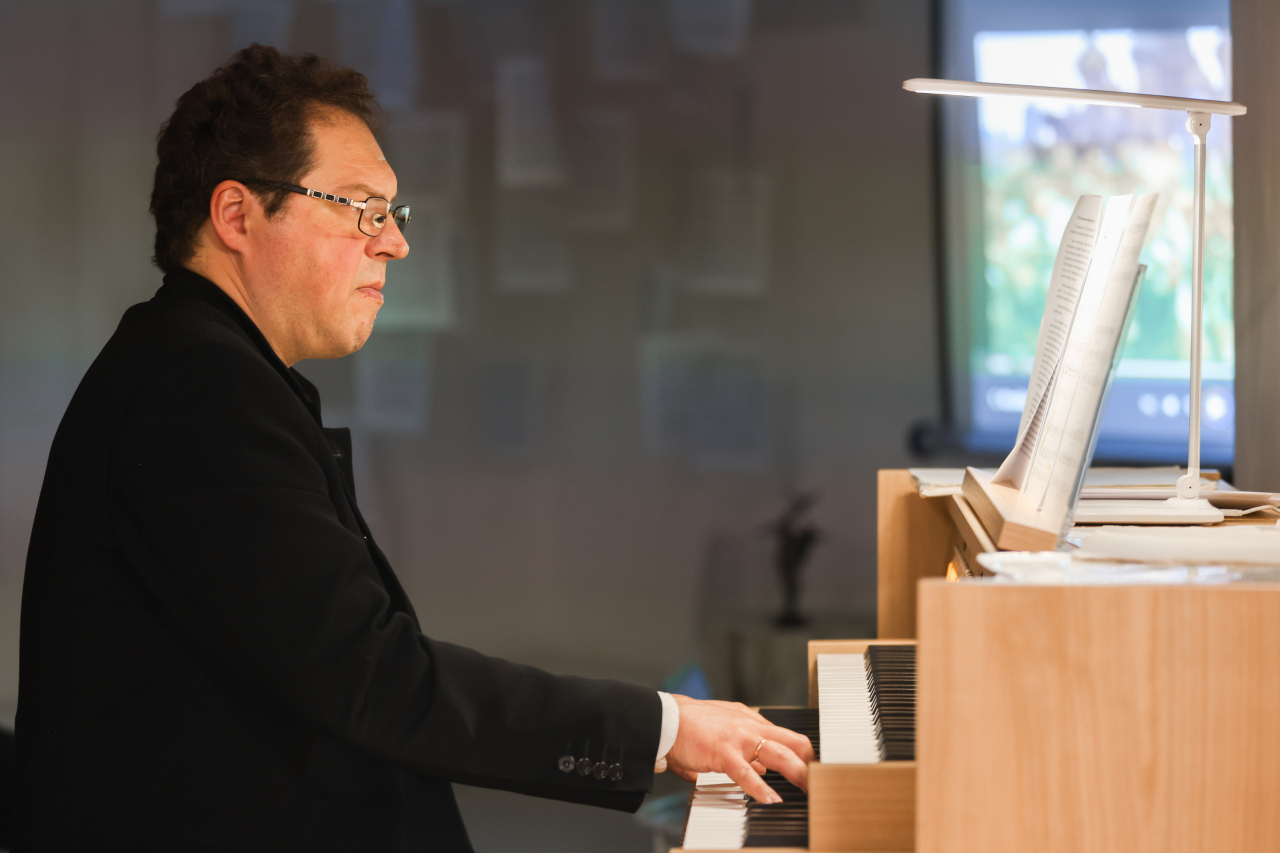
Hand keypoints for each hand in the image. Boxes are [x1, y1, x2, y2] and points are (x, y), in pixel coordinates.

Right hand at [661, 695, 815, 803]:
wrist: (667, 718)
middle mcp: (751, 726)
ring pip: (778, 754)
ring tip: (810, 790)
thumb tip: (762, 766)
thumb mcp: (726, 731)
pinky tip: (770, 799)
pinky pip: (745, 772)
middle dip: (812, 762)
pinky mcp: (722, 752)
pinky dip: (760, 787)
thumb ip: (746, 747)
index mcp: (752, 722)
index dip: (807, 754)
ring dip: (797, 773)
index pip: (789, 737)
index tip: (817, 770)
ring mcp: (739, 738)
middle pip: (793, 742)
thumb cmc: (692, 725)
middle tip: (826, 780)